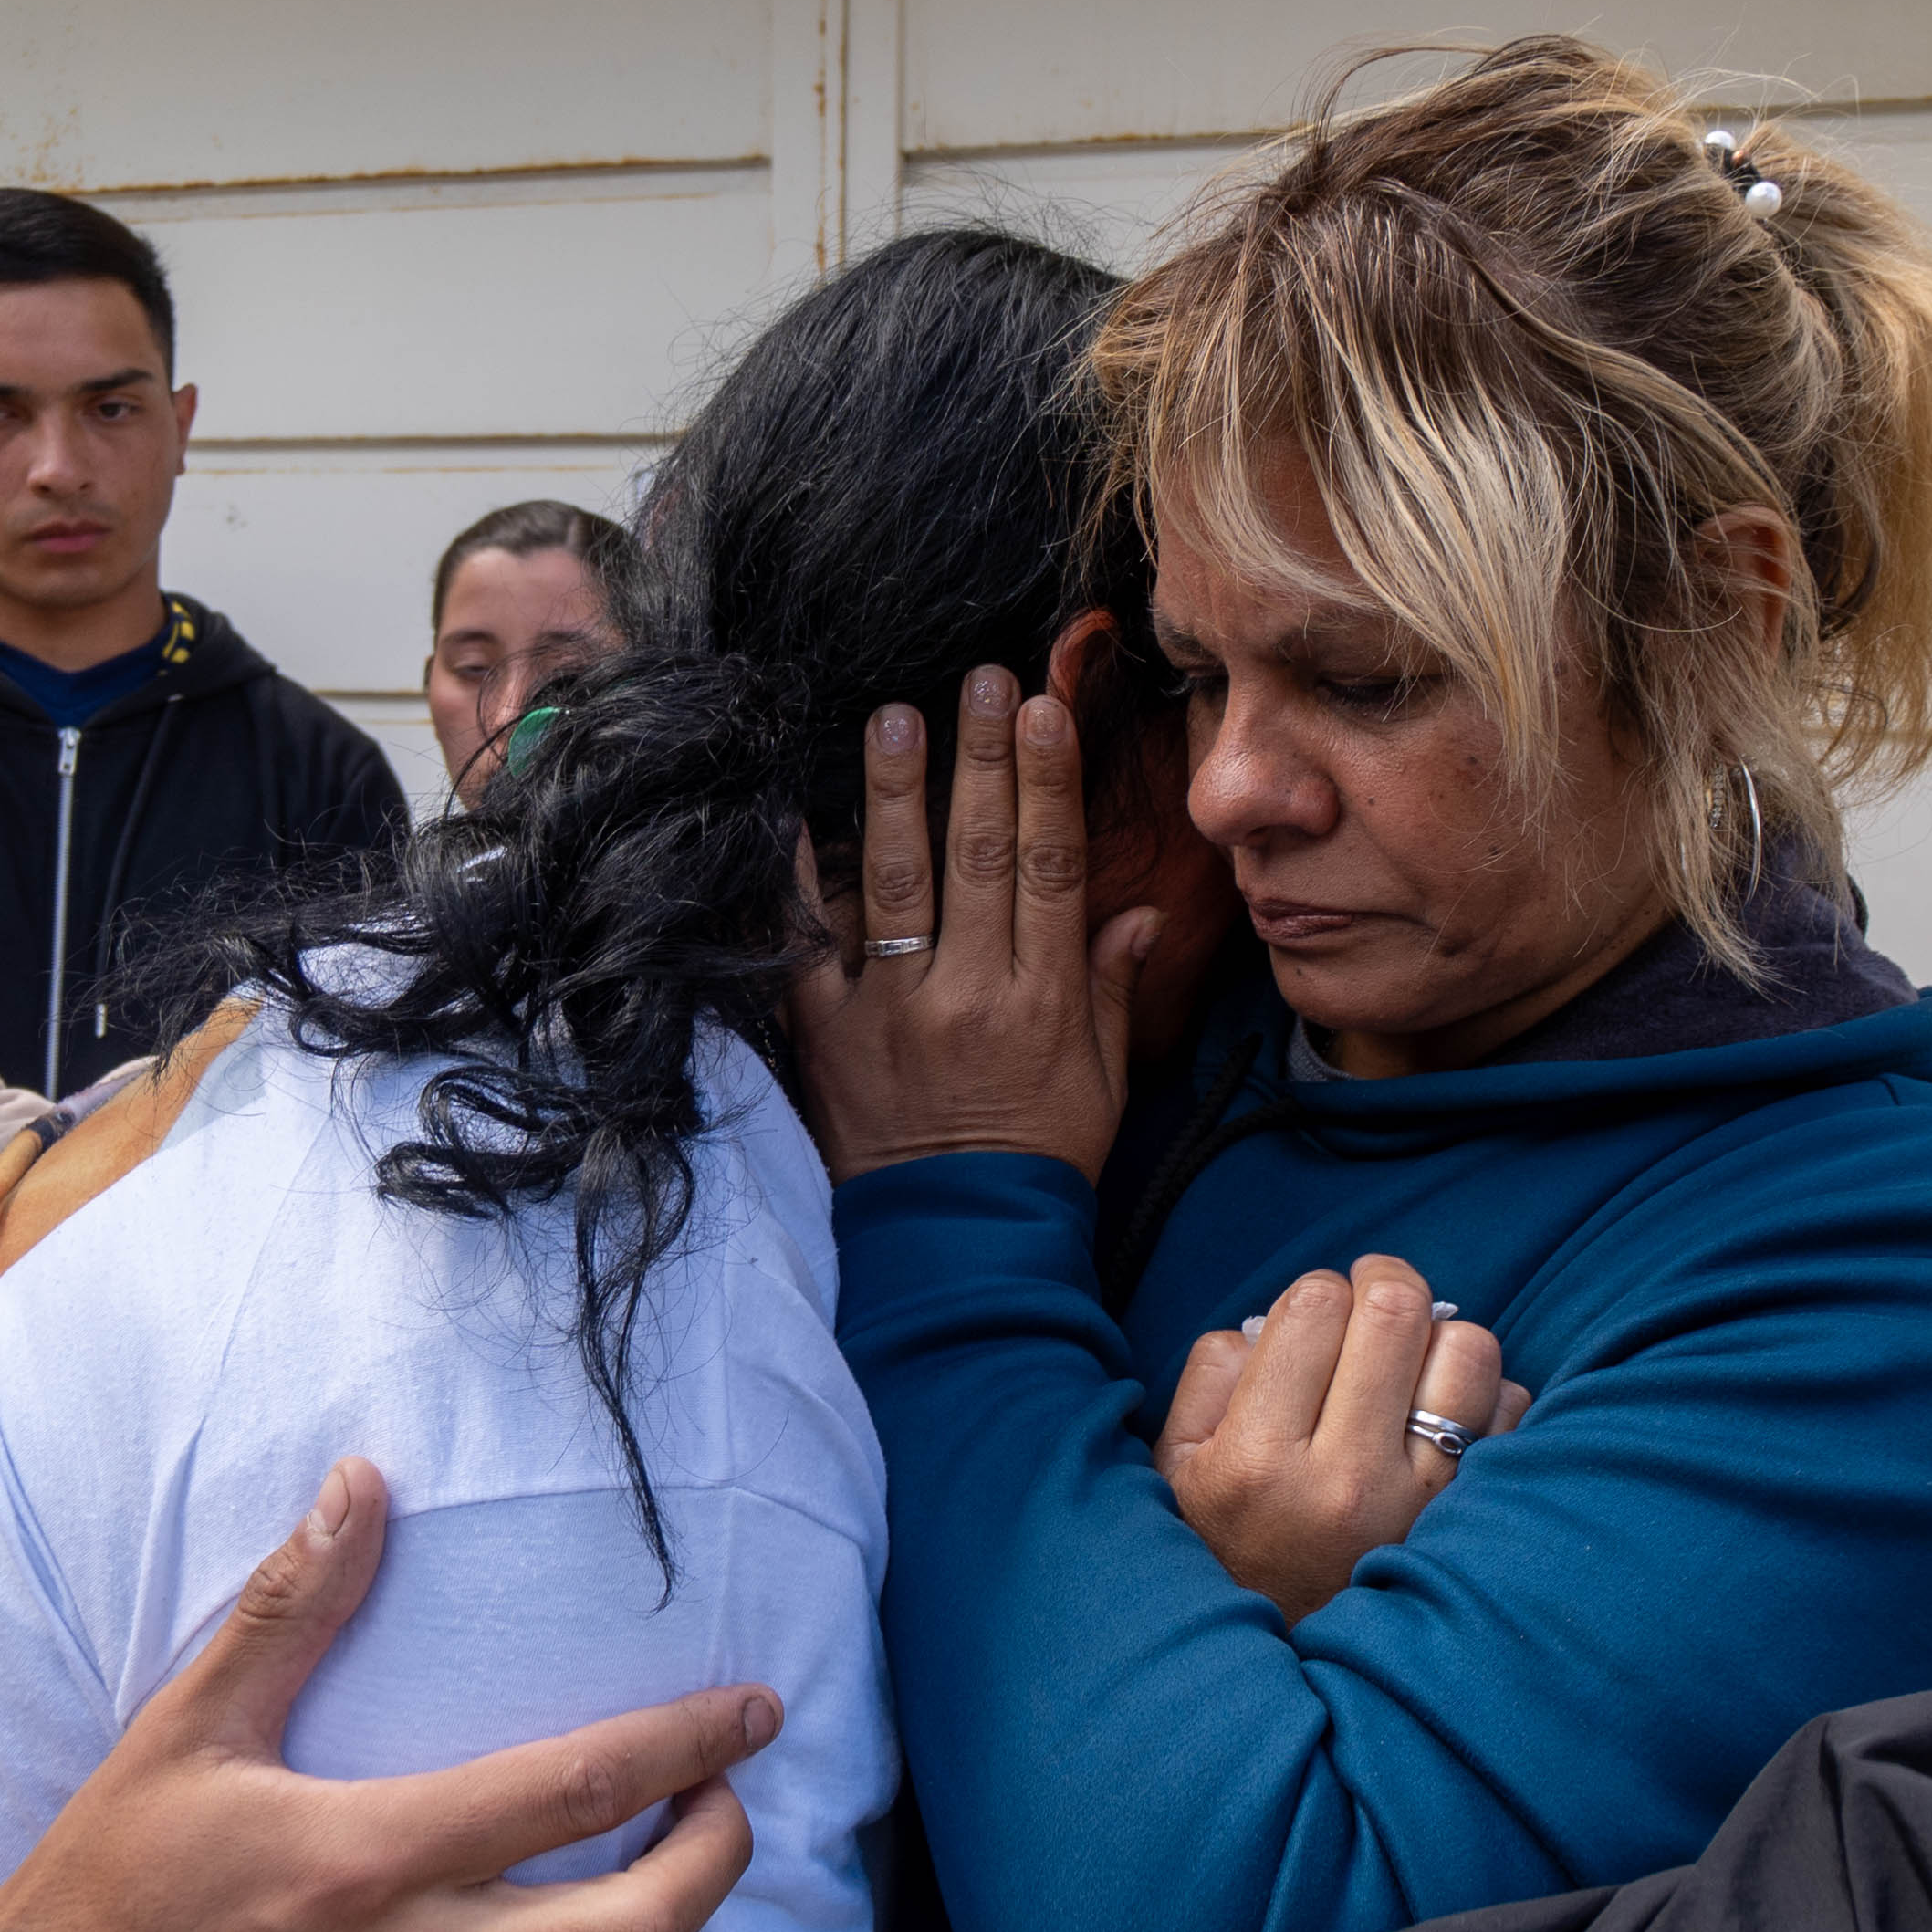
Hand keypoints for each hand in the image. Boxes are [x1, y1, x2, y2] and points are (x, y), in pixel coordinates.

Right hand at [0, 1462, 786, 1931]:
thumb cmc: (101, 1889)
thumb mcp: (186, 1731)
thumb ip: (293, 1608)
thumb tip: (366, 1481)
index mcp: (364, 1856)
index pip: (577, 1788)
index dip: (690, 1742)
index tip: (753, 1713)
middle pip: (640, 1931)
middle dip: (716, 1858)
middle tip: (719, 1812)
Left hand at [793, 666, 1156, 1183]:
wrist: (959, 1252)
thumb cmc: (1040, 1163)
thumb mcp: (1100, 1081)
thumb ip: (1107, 989)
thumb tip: (1137, 911)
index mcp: (1041, 1001)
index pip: (1050, 869)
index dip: (1048, 783)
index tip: (1043, 710)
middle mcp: (967, 995)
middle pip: (980, 855)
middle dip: (981, 759)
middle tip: (979, 679)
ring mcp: (890, 1013)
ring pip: (897, 883)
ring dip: (897, 791)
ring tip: (893, 713)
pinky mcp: (827, 1038)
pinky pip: (807, 949)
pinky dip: (798, 881)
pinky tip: (795, 814)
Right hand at [1155, 1256, 1527, 1621]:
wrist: (1283, 1671)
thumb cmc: (1225, 1549)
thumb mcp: (1177, 1468)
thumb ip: (1212, 1376)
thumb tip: (1277, 1320)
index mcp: (1258, 1461)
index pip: (1314, 1307)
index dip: (1319, 1291)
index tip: (1318, 1315)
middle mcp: (1345, 1483)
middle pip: (1397, 1312)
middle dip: (1384, 1284)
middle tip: (1373, 1301)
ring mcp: (1420, 1506)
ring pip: (1468, 1350)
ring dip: (1440, 1338)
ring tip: (1412, 1363)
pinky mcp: (1470, 1523)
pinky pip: (1511, 1409)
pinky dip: (1485, 1394)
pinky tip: (1444, 1415)